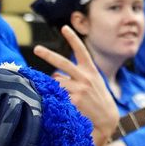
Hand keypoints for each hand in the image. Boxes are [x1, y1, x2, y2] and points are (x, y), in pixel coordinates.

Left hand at [32, 26, 118, 143]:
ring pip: (57, 82)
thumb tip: (55, 75)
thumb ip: (76, 75)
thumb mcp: (93, 82)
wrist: (108, 118)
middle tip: (36, 48)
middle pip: (62, 62)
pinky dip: (56, 97)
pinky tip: (65, 103)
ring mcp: (79, 89)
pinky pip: (58, 95)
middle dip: (48, 54)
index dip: (73, 38)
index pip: (81, 51)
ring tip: (67, 95)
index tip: (65, 27)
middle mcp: (85, 77)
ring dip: (56, 87)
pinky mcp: (74, 100)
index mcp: (90, 71)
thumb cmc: (97, 99)